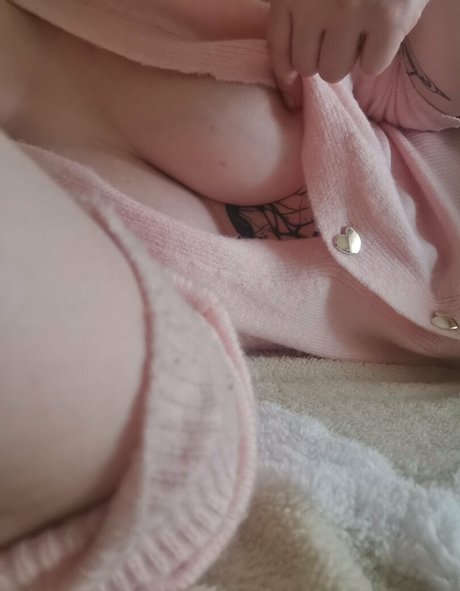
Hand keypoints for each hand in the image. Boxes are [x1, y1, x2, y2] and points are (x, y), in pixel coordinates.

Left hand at [267, 0, 429, 109]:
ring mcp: (351, 11)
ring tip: (360, 34)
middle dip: (321, 58)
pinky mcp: (388, 19)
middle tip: (338, 39)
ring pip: (334, 71)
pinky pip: (372, 66)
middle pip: (306, 66)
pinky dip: (378, 56)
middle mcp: (317, 2)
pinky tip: (383, 33)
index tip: (291, 87)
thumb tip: (287, 69)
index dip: (284, 73)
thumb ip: (296, 8)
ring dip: (347, 60)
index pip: (279, 46)